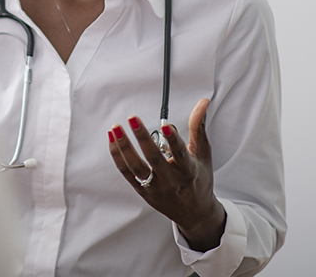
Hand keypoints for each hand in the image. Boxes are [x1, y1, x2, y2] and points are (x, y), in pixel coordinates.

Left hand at [108, 98, 226, 251]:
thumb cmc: (198, 179)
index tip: (165, 125)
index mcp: (189, 171)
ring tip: (116, 128)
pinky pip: (126, 173)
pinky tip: (113, 139)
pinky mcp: (142, 191)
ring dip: (124, 147)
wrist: (194, 213)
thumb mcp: (203, 154)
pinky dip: (118, 156)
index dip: (173, 140)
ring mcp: (155, 188)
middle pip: (154, 159)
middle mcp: (171, 181)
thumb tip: (202, 102)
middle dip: (142, 138)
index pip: (181, 155)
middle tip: (132, 118)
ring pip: (136, 168)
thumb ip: (198, 127)